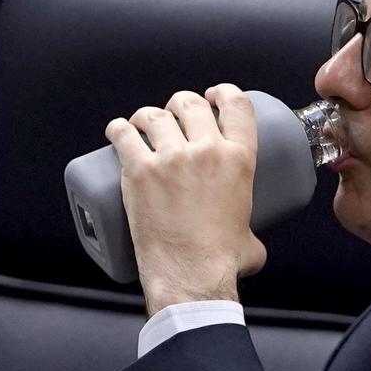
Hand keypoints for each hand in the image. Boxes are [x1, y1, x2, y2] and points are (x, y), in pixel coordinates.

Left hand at [105, 83, 267, 315]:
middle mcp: (206, 151)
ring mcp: (171, 159)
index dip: (222, 92)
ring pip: (155, 115)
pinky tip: (118, 132)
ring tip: (143, 127)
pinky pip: (123, 135)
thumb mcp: (251, 236)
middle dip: (180, 105)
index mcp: (239, 159)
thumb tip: (248, 240)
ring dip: (148, 116)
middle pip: (190, 103)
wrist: (192, 278)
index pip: (236, 104)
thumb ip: (252, 231)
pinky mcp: (139, 172)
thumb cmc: (222, 262)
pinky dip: (118, 129)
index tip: (211, 97)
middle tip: (173, 118)